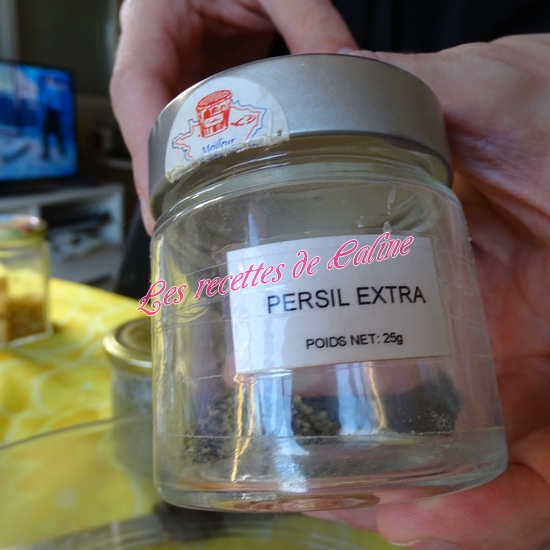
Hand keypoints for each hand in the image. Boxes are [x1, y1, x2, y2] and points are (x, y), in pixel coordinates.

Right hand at [109, 0, 356, 232]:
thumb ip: (309, 18)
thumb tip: (350, 68)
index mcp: (153, 20)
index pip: (135, 94)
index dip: (145, 153)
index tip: (160, 203)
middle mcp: (156, 52)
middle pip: (147, 128)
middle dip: (165, 181)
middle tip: (187, 227)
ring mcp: (176, 70)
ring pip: (170, 132)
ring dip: (186, 175)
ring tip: (204, 218)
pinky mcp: (199, 81)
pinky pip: (197, 125)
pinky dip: (211, 156)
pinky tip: (228, 181)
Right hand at [318, 35, 549, 549]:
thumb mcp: (479, 91)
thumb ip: (392, 94)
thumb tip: (288, 104)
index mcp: (421, 260)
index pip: (334, 313)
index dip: (276, 343)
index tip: (225, 362)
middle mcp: (457, 323)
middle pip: (374, 399)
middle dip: (319, 440)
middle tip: (273, 461)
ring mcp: (513, 374)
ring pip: (439, 460)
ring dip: (387, 498)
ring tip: (348, 508)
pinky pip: (530, 490)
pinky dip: (487, 518)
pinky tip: (433, 524)